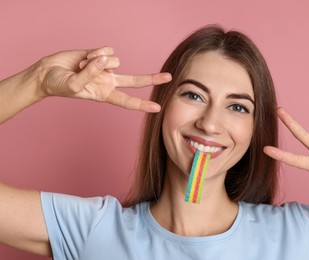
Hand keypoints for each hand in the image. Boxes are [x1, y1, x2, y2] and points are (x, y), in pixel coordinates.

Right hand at [38, 46, 171, 111]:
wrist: (47, 73)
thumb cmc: (59, 85)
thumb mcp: (75, 85)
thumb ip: (91, 73)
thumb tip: (105, 60)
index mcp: (105, 94)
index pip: (127, 101)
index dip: (142, 104)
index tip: (157, 108)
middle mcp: (109, 81)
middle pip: (135, 80)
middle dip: (152, 79)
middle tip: (169, 78)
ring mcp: (105, 68)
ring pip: (116, 61)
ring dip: (98, 62)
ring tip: (82, 66)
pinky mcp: (100, 55)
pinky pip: (107, 50)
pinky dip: (95, 53)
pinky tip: (85, 57)